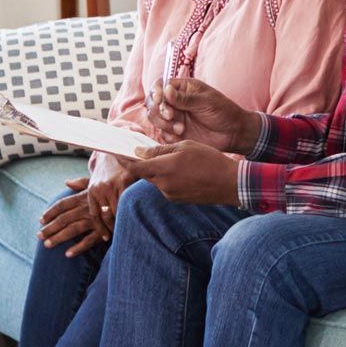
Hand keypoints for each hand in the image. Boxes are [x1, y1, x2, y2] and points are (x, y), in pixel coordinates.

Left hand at [38, 172, 125, 256]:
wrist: (132, 196)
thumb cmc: (113, 189)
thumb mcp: (97, 184)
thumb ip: (81, 183)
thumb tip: (67, 182)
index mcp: (84, 198)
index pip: (63, 204)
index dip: (51, 212)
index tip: (41, 220)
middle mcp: (87, 208)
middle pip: (64, 218)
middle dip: (50, 227)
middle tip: (38, 236)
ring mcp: (95, 219)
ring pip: (73, 229)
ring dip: (59, 237)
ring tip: (47, 245)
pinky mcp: (104, 230)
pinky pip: (89, 240)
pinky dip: (78, 247)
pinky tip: (67, 254)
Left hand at [115, 140, 241, 204]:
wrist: (229, 183)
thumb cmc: (209, 160)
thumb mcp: (184, 146)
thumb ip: (160, 150)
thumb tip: (140, 152)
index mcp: (164, 169)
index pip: (135, 166)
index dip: (124, 159)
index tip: (116, 152)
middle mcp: (164, 185)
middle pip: (144, 173)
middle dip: (141, 163)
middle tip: (138, 151)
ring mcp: (170, 195)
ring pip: (156, 179)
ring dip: (156, 170)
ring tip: (169, 158)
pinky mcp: (178, 200)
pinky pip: (166, 186)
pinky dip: (167, 177)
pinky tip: (180, 169)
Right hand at [148, 77, 259, 154]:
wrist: (234, 133)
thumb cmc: (224, 111)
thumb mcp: (206, 102)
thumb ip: (185, 99)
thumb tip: (166, 90)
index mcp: (182, 88)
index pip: (161, 85)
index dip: (156, 91)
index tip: (160, 99)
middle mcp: (175, 102)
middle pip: (153, 102)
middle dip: (158, 109)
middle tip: (171, 116)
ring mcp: (174, 117)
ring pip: (155, 118)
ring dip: (163, 123)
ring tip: (180, 128)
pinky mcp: (175, 133)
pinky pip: (163, 133)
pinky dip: (168, 135)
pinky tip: (181, 135)